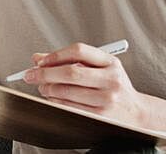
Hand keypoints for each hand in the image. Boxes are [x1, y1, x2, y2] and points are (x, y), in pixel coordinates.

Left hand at [21, 42, 147, 125]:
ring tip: (43, 87)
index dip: (56, 55)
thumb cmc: (113, 87)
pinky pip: (69, 107)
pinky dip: (55, 102)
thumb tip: (38, 58)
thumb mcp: (99, 68)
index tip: (40, 61)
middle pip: (71, 72)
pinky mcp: (100, 115)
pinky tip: (52, 98)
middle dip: (45, 73)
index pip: (79, 50)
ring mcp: (107, 99)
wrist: (136, 113)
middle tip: (30, 75)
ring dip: (48, 89)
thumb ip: (70, 60)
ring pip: (67, 92)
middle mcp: (111, 79)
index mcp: (111, 62)